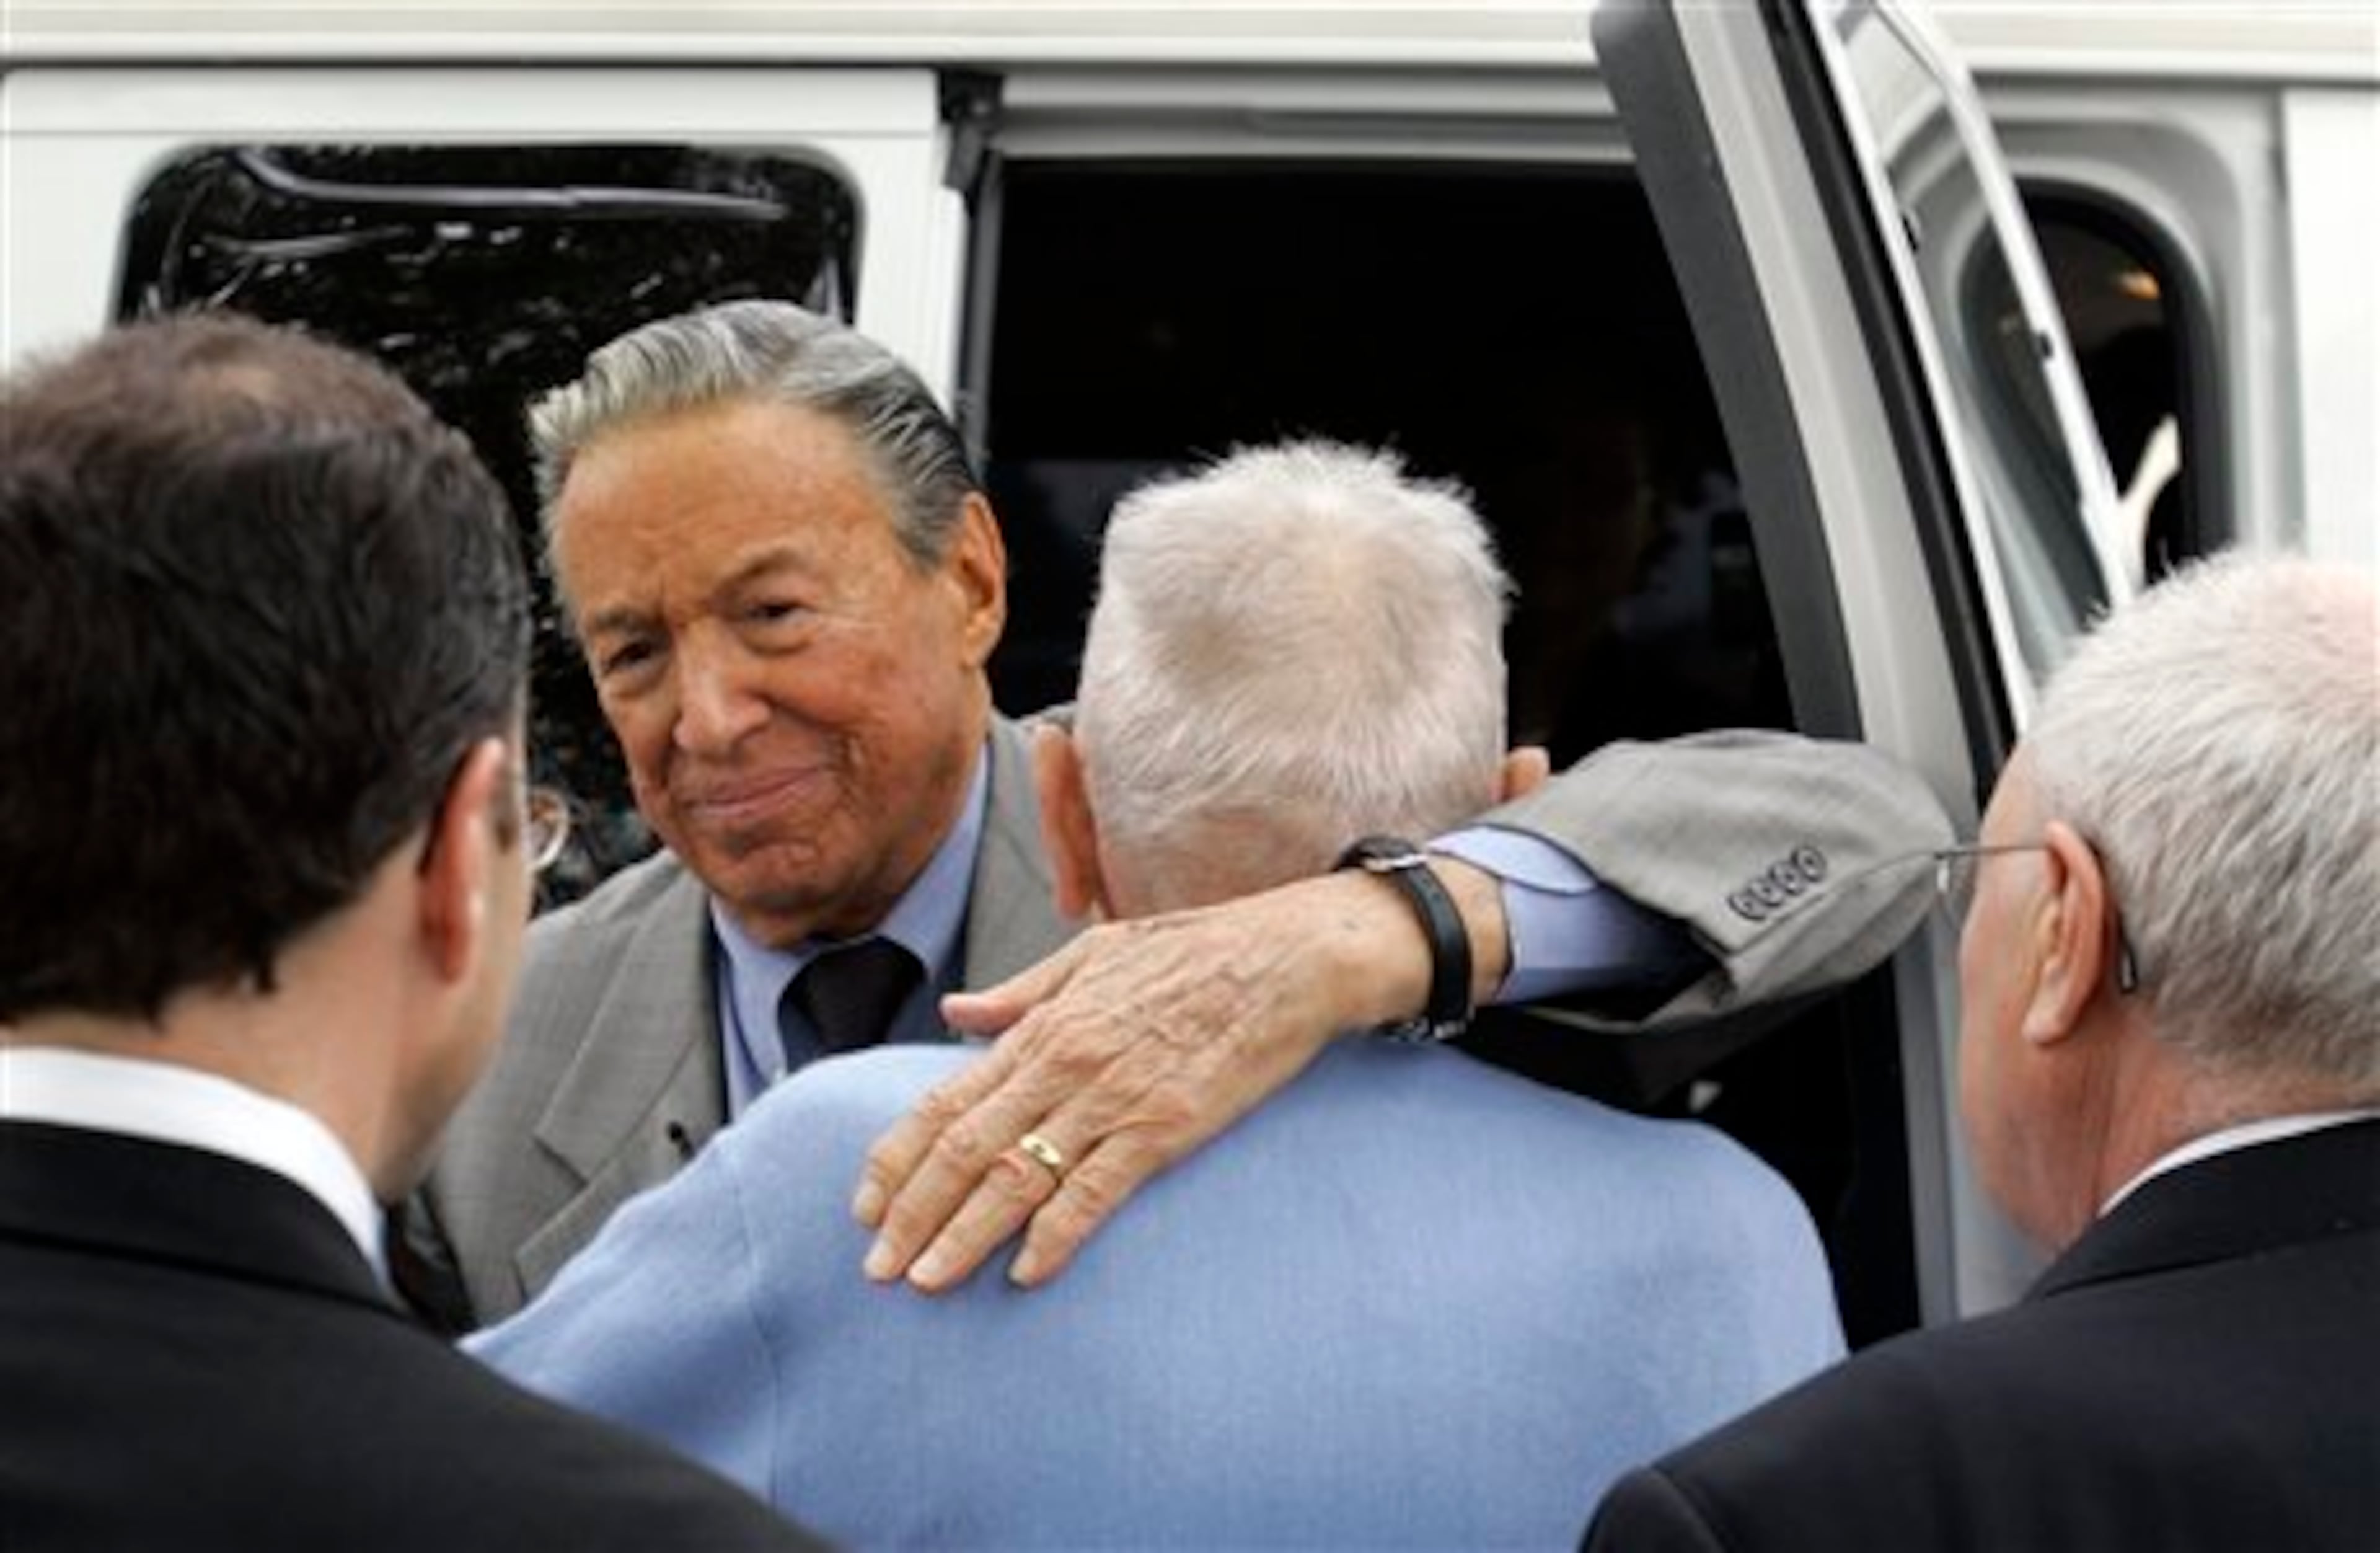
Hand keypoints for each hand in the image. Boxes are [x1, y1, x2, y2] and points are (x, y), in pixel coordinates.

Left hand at [849, 860, 1508, 1291]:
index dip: (898, 1158)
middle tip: (877, 1269)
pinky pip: (1096, 1191)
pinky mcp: (1164, 1126)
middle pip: (966, 1149)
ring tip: (925, 1281)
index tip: (865, 1208)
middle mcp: (1063, 1064)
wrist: (1286, 957)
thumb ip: (1021, 992)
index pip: (946, 1101)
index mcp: (1043, 1026)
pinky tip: (1026, 1273)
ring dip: (965, 1235)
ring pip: (1018, 1176)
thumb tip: (956, 1012)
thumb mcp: (1094, 952)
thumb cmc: (1194, 951)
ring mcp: (1112, 1098)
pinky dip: (1056, 1235)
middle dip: (914, 1213)